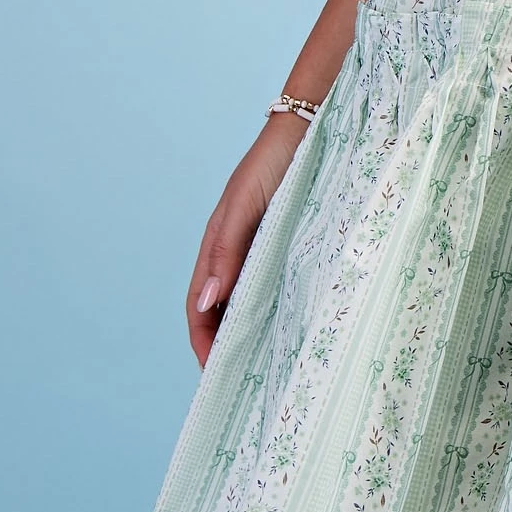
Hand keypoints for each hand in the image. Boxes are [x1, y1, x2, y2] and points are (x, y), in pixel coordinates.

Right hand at [185, 115, 305, 366]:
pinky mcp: (288, 243)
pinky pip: (275, 286)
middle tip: (241, 384)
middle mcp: (236, 251)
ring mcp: (262, 248)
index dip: (203, 341)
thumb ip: (227, 250)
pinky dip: (274, 311)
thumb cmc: (274, 162)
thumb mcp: (246, 205)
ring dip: (248, 333)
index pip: (200, 307)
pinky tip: (289, 327)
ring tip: (264, 366)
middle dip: (224, 347)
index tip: (214, 374)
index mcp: (217, 244)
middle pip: (221, 311)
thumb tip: (208, 303)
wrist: (311, 127)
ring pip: (248, 302)